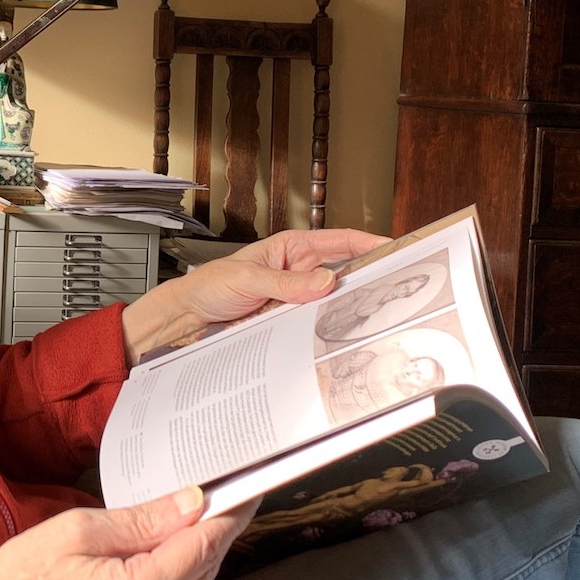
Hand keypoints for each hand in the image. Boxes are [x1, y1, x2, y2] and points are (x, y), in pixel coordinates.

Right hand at [0, 487, 257, 579]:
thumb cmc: (19, 579)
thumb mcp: (79, 531)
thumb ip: (143, 520)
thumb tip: (192, 503)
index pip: (202, 547)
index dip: (228, 514)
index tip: (246, 490)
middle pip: (203, 572)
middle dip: (212, 533)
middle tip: (220, 498)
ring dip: (195, 560)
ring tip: (190, 523)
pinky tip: (164, 560)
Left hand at [121, 228, 389, 363]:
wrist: (185, 319)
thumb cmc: (208, 286)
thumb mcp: (247, 279)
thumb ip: (286, 282)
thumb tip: (325, 281)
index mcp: (290, 249)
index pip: (338, 241)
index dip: (367, 242)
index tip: (393, 247)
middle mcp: (296, 273)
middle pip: (339, 276)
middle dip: (361, 282)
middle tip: (387, 290)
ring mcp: (294, 300)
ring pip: (328, 305)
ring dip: (341, 312)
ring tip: (364, 318)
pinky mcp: (286, 324)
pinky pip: (311, 327)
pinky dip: (322, 332)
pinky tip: (332, 338)